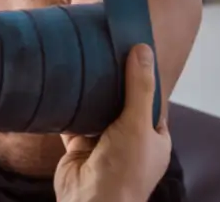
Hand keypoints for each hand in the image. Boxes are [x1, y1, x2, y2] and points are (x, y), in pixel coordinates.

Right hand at [54, 44, 171, 201]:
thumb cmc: (124, 169)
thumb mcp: (138, 123)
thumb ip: (139, 87)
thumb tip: (143, 49)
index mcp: (154, 140)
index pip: (151, 103)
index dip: (143, 81)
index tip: (132, 55)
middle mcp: (130, 142)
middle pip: (122, 105)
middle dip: (114, 85)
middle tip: (104, 54)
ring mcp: (104, 146)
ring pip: (98, 112)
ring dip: (91, 95)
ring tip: (85, 63)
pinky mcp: (79, 148)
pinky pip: (75, 122)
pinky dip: (70, 109)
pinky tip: (65, 88)